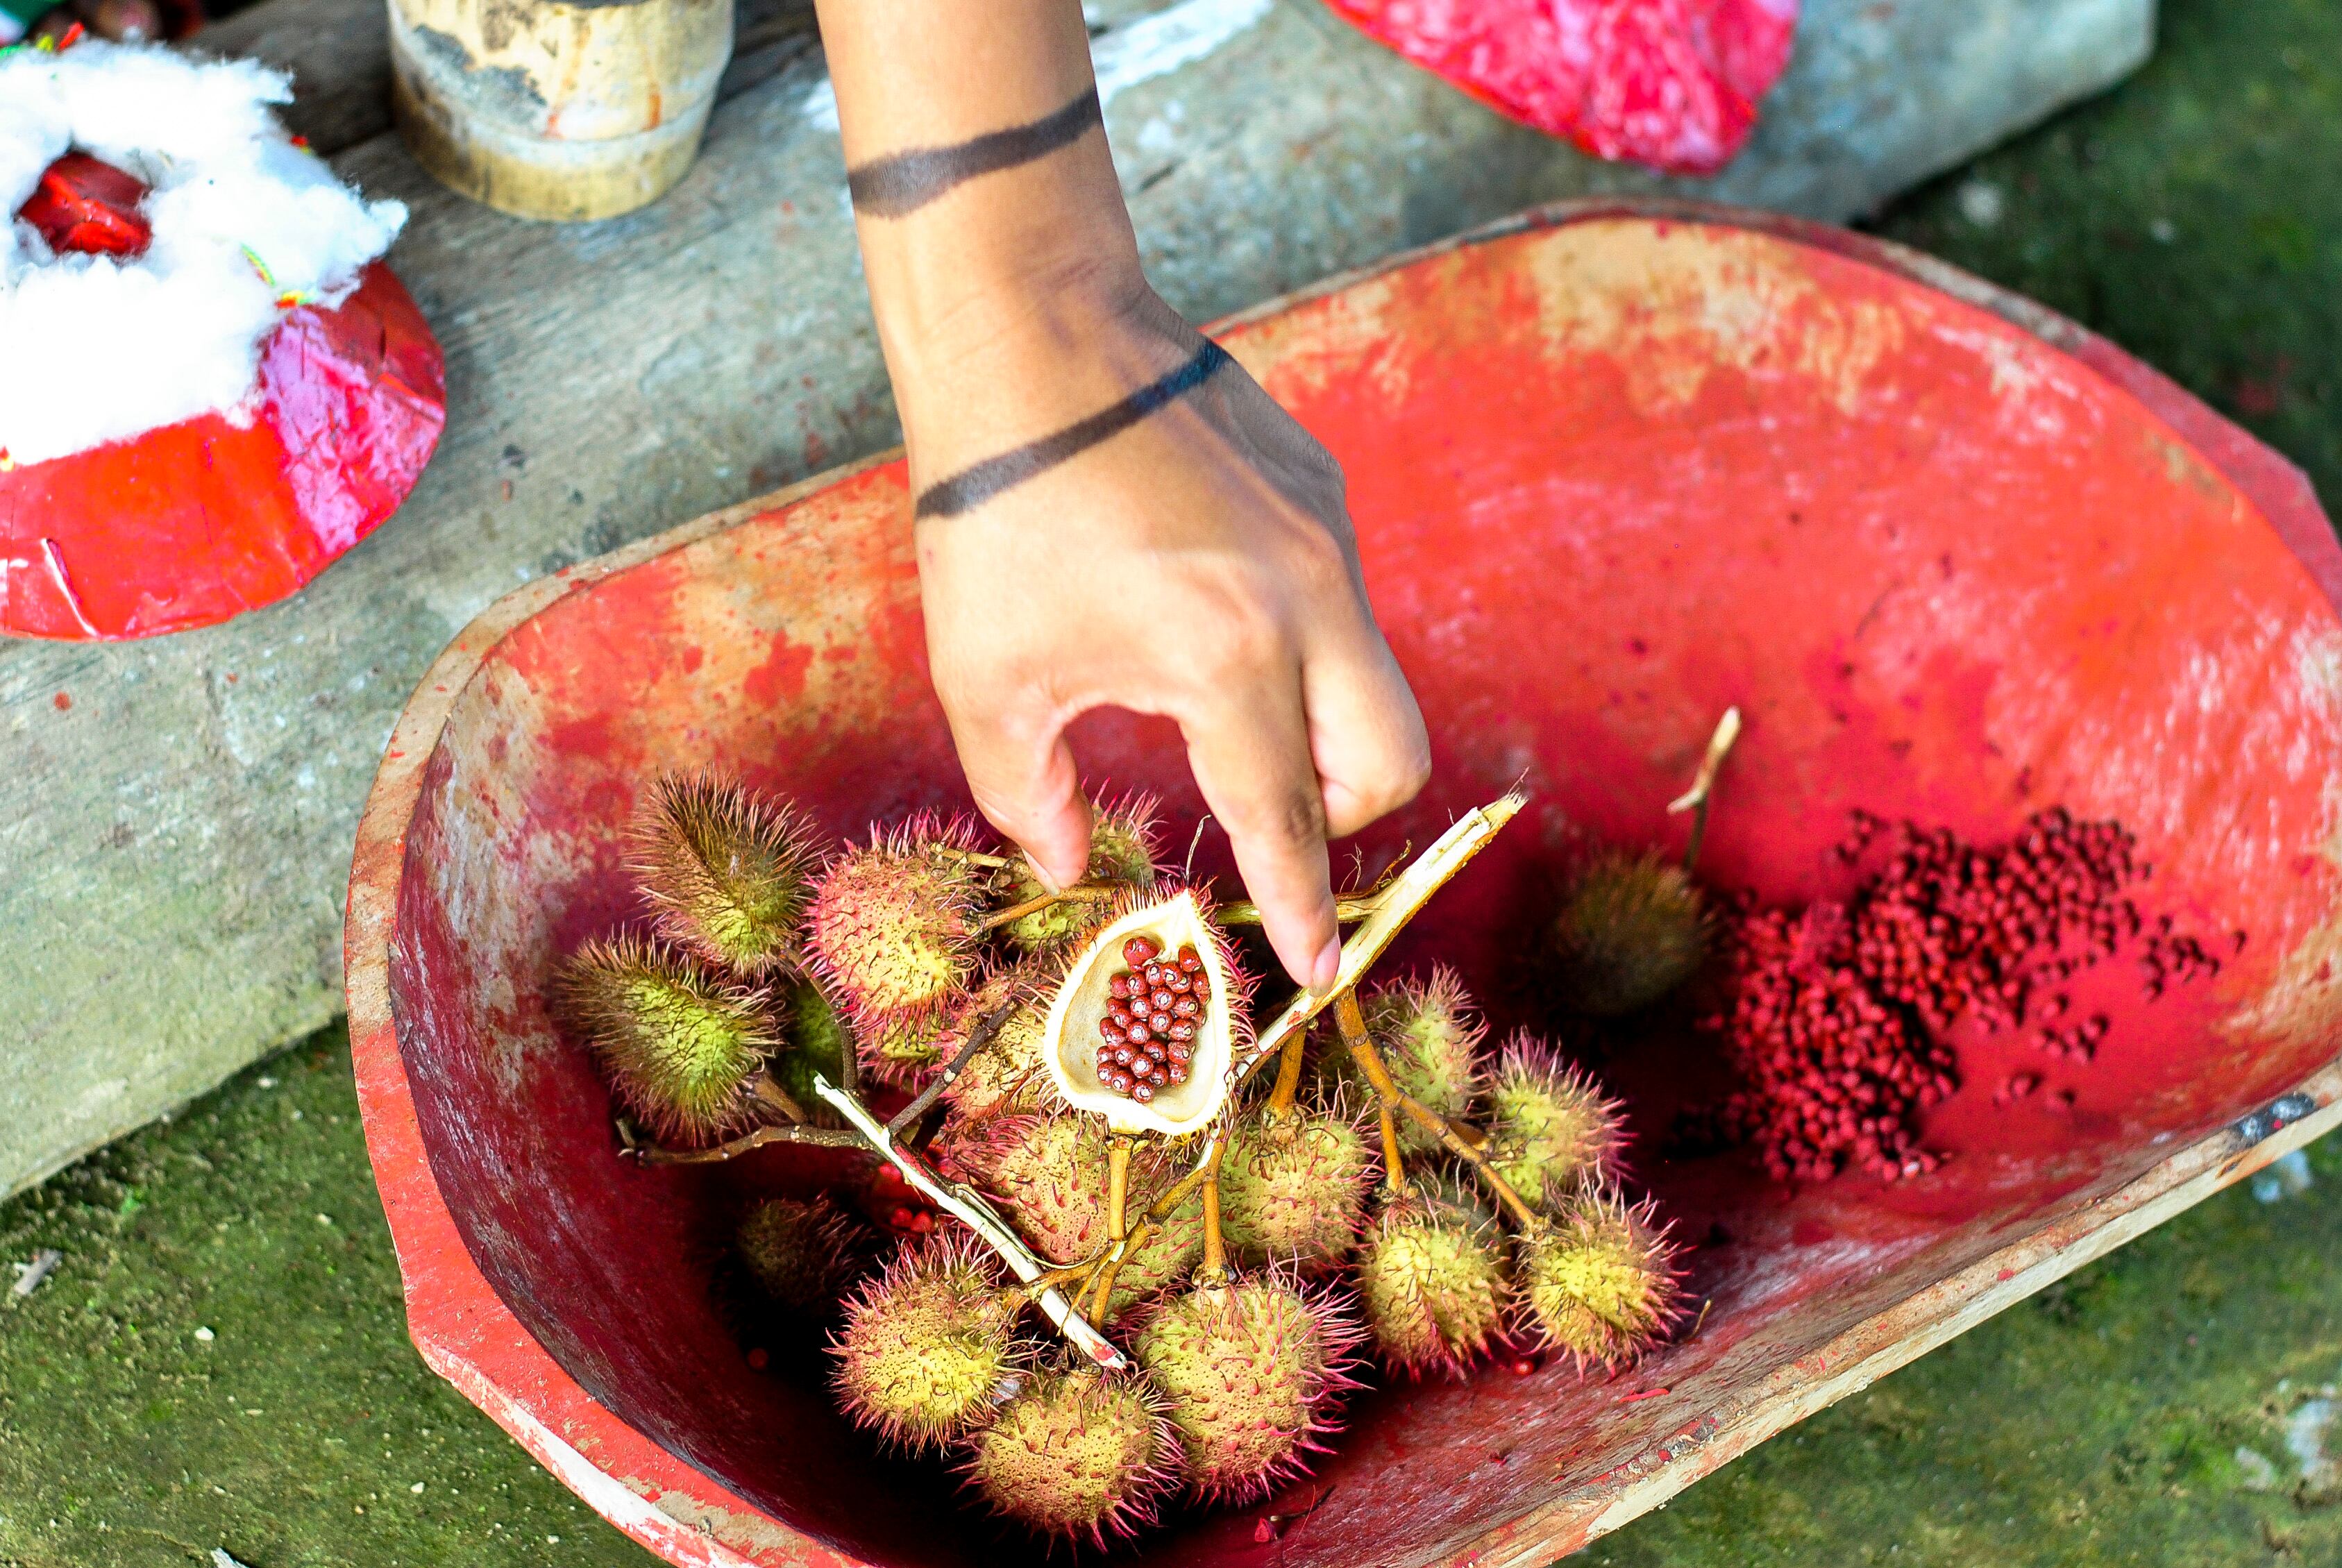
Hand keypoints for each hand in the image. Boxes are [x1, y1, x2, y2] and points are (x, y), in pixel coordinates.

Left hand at [907, 281, 1430, 990]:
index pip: (1285, 817)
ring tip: (1218, 701)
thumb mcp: (985, 677)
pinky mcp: (1321, 490)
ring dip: (1319, 723)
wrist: (1032, 337)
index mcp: (1224, 660)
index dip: (1300, 907)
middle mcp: (1306, 602)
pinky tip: (1207, 602)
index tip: (1319, 972)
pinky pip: (1340, 599)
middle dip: (1338, 814)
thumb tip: (1066, 863)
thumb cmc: (994, 515)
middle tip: (1266, 813)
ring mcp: (1327, 538)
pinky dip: (1299, 639)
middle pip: (1389, 761)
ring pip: (1376, 679)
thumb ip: (1027, 794)